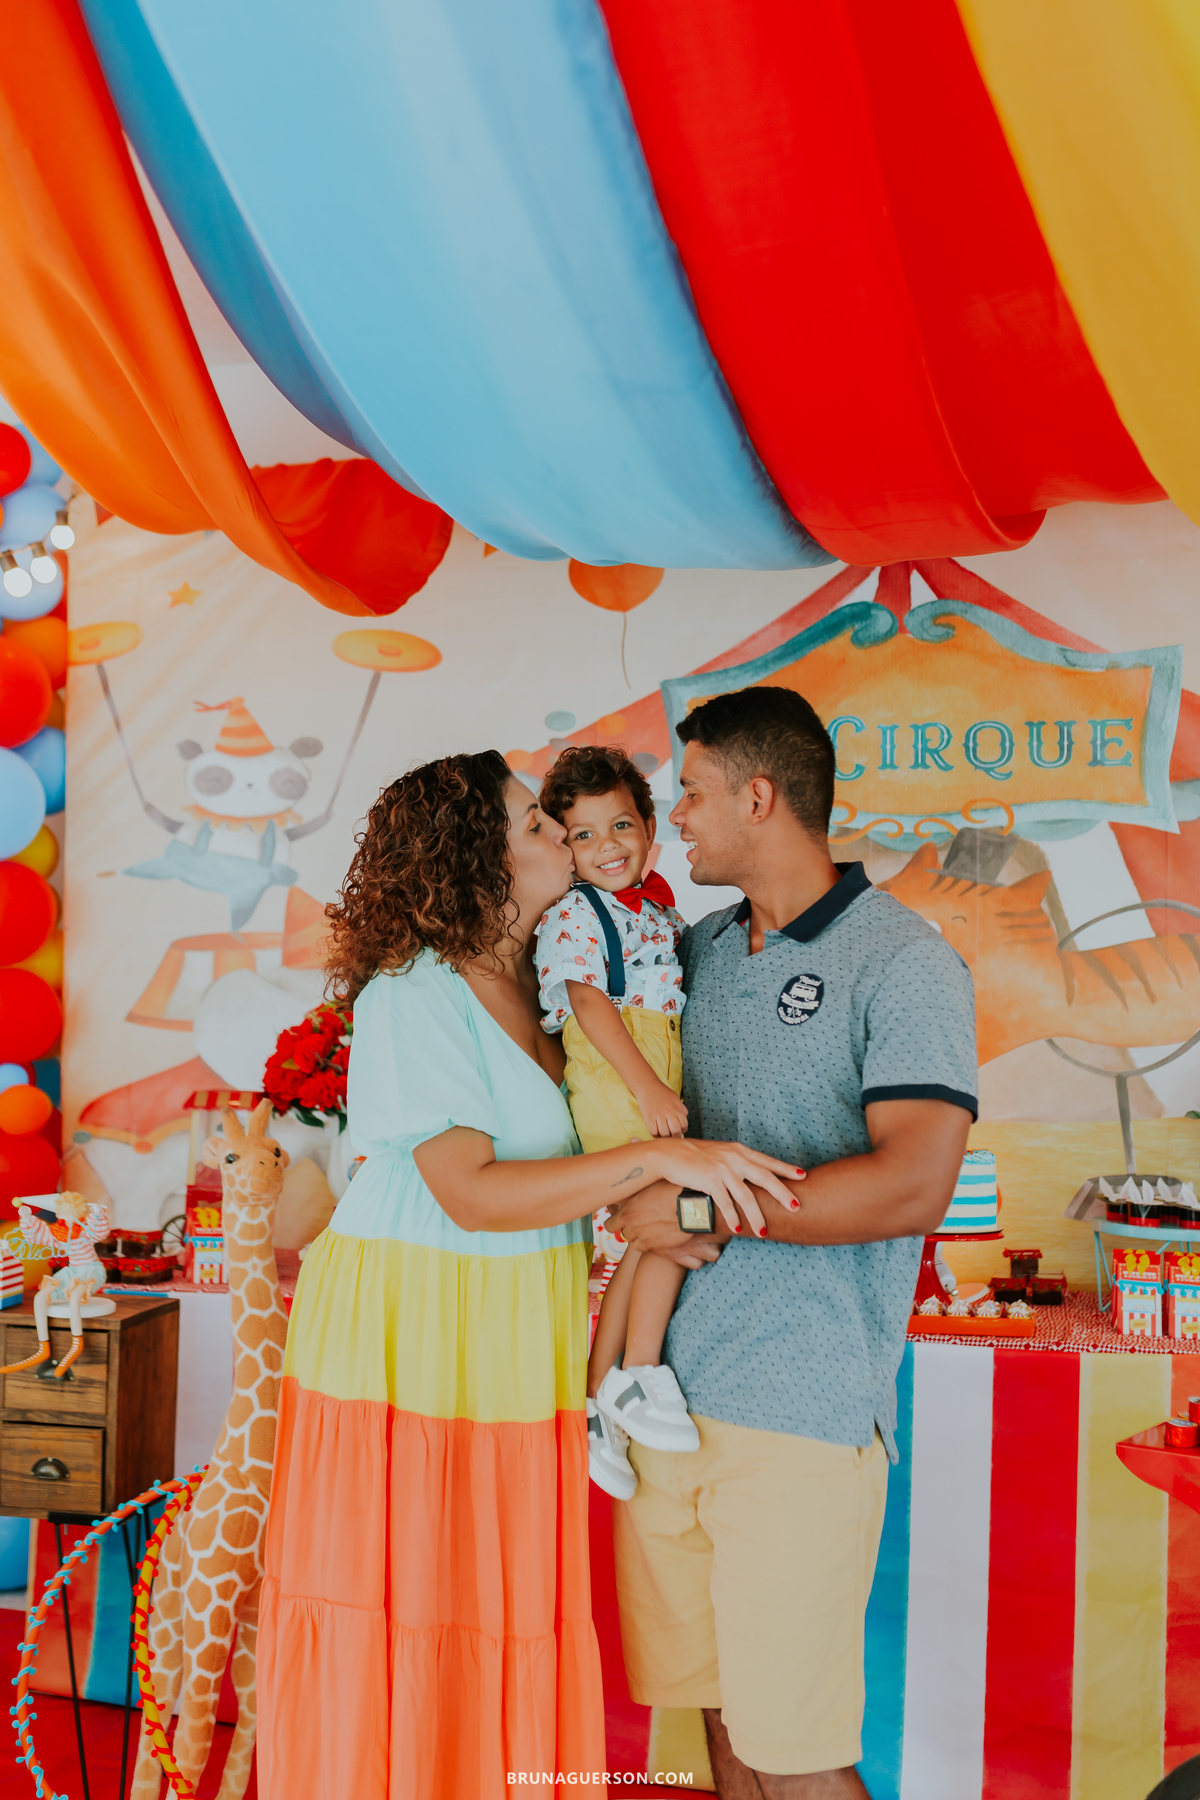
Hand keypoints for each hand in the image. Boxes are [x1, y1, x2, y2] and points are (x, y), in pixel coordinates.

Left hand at [609, 1180, 723, 1266]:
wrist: (693, 1207)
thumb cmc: (678, 1188)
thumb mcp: (656, 1176)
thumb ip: (642, 1174)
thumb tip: (633, 1147)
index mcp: (626, 1196)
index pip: (608, 1204)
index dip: (613, 1206)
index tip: (618, 1206)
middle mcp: (626, 1214)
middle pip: (611, 1225)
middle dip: (619, 1224)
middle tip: (631, 1220)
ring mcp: (635, 1230)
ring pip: (625, 1236)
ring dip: (633, 1233)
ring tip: (647, 1227)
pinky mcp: (646, 1242)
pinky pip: (637, 1246)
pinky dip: (643, 1243)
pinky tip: (652, 1236)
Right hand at [635, 1080, 688, 1138]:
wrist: (647, 1086)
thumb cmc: (662, 1092)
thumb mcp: (675, 1098)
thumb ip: (681, 1108)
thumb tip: (685, 1117)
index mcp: (677, 1108)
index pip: (684, 1125)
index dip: (683, 1130)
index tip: (679, 1130)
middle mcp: (669, 1112)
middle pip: (675, 1131)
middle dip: (675, 1136)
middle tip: (672, 1135)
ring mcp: (658, 1115)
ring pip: (664, 1134)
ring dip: (664, 1137)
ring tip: (663, 1134)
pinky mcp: (649, 1117)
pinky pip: (653, 1132)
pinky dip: (655, 1135)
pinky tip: (656, 1131)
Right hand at [645, 1140, 802, 1236]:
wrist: (670, 1154)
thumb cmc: (695, 1156)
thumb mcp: (721, 1154)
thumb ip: (738, 1162)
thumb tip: (754, 1173)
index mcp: (739, 1152)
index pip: (767, 1162)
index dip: (786, 1169)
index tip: (803, 1176)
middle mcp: (734, 1158)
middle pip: (764, 1178)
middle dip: (782, 1194)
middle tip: (795, 1207)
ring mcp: (722, 1169)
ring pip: (745, 1196)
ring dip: (756, 1216)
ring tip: (764, 1231)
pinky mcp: (708, 1180)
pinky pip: (724, 1203)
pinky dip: (732, 1217)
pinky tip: (738, 1228)